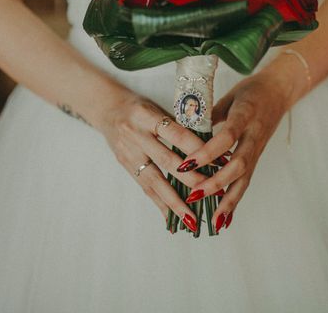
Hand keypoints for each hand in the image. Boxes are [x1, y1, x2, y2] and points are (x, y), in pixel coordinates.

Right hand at [98, 91, 208, 232]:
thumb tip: (212, 145)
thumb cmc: (141, 107)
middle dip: (191, 180)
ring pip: (154, 181)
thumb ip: (180, 125)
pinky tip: (172, 220)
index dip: (199, 149)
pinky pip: (145, 188)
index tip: (220, 162)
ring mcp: (128, 153)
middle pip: (166, 161)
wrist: (107, 108)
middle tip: (213, 193)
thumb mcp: (159, 107)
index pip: (177, 134)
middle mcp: (135, 135)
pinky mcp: (125, 166)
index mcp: (147, 116)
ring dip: (175, 202)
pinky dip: (160, 204)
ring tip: (193, 219)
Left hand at [176, 67, 295, 232]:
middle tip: (194, 194)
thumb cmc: (250, 92)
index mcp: (245, 115)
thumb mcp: (228, 95)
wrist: (279, 92)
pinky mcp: (256, 158)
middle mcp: (253, 135)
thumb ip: (208, 114)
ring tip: (213, 221)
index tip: (187, 163)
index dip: (207, 151)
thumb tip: (184, 130)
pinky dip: (234, 201)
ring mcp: (257, 149)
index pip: (227, 136)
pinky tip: (223, 219)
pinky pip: (245, 182)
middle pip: (238, 164)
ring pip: (244, 178)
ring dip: (228, 201)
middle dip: (216, 182)